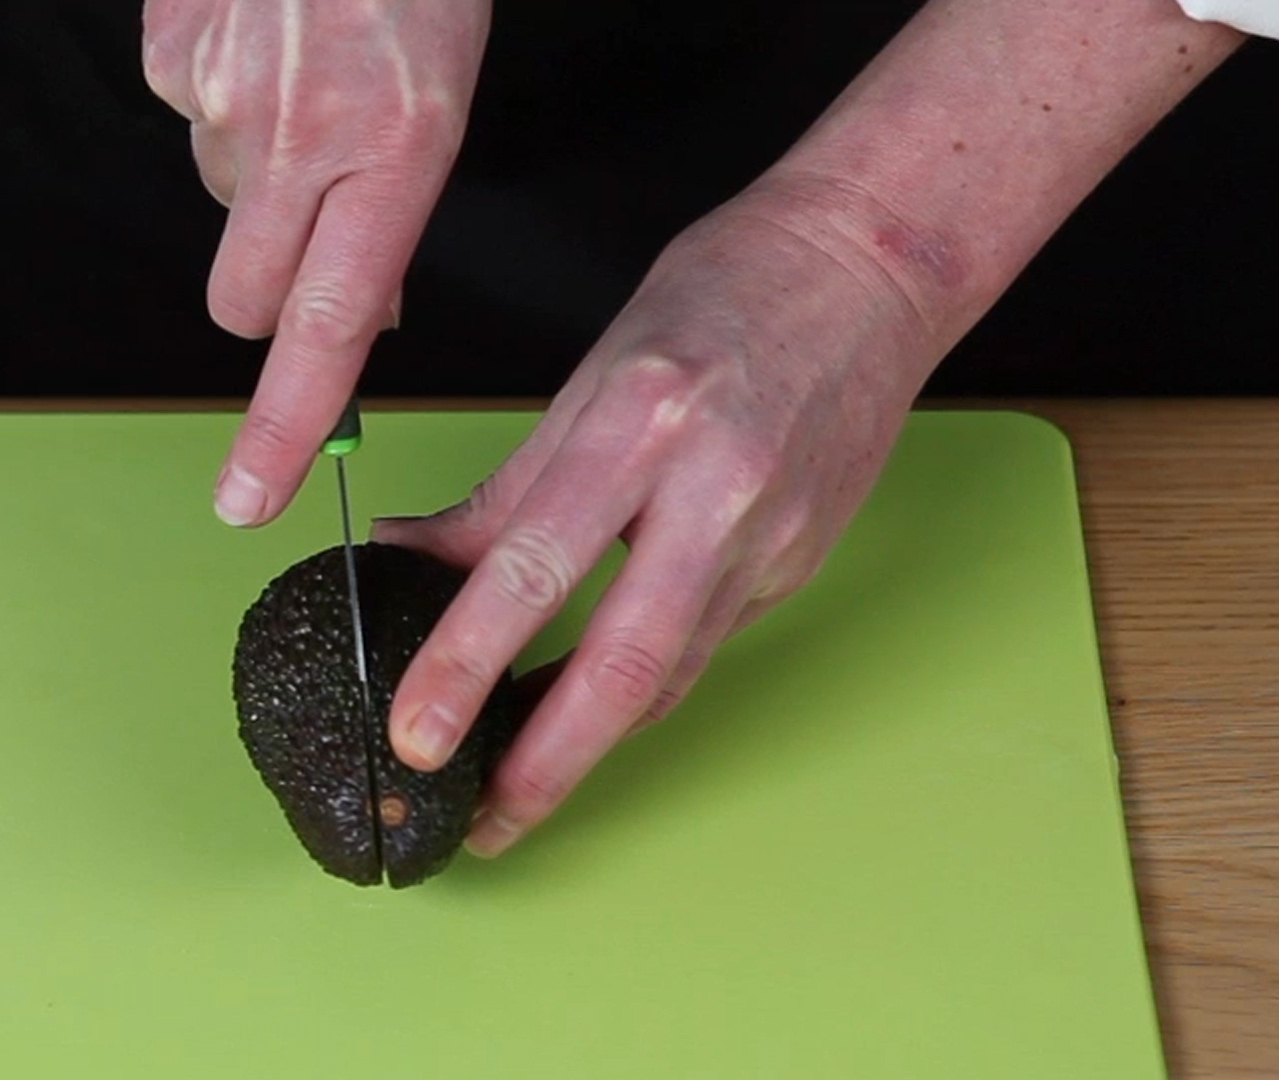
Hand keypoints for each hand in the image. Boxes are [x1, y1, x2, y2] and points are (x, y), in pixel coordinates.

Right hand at [141, 0, 491, 525]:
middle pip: (246, 299)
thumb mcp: (445, 97)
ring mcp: (219, 88)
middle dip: (273, 292)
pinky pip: (184, 116)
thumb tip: (361, 313)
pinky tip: (260, 41)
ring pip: (217, 203)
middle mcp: (299, 129)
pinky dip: (220, 98)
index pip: (329, 328)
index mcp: (392, 147)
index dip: (285, 428)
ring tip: (301, 82)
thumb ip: (392, 214)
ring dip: (254, 177)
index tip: (249, 499)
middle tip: (316, 219)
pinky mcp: (167, 47)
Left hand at [373, 177, 950, 857]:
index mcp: (641, 421)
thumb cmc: (725, 293)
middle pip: (621, 663)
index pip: (533, 566)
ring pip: (667, 673)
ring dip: (587, 742)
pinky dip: (639, 687)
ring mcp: (770, 537)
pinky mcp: (799, 563)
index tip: (416, 729)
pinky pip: (702, 645)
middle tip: (480, 820)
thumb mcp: (590, 372)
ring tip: (516, 785)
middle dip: (542, 762)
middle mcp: (714, 489)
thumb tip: (407, 556)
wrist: (871, 265)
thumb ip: (504, 488)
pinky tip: (587, 709)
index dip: (466, 662)